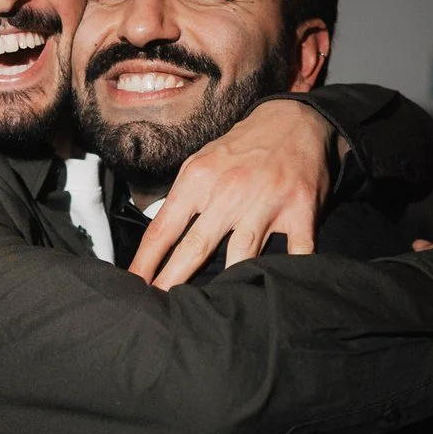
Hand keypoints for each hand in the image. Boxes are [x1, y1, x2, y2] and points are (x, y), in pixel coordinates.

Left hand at [128, 101, 340, 289]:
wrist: (296, 121)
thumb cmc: (243, 147)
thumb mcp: (202, 160)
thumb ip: (183, 196)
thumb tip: (159, 235)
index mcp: (199, 179)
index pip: (163, 228)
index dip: (145, 261)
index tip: (132, 285)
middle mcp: (230, 192)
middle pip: (194, 248)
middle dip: (171, 281)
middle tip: (155, 309)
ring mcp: (266, 203)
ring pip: (241, 256)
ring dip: (225, 286)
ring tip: (209, 312)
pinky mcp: (300, 211)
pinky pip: (296, 252)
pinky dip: (290, 273)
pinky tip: (276, 295)